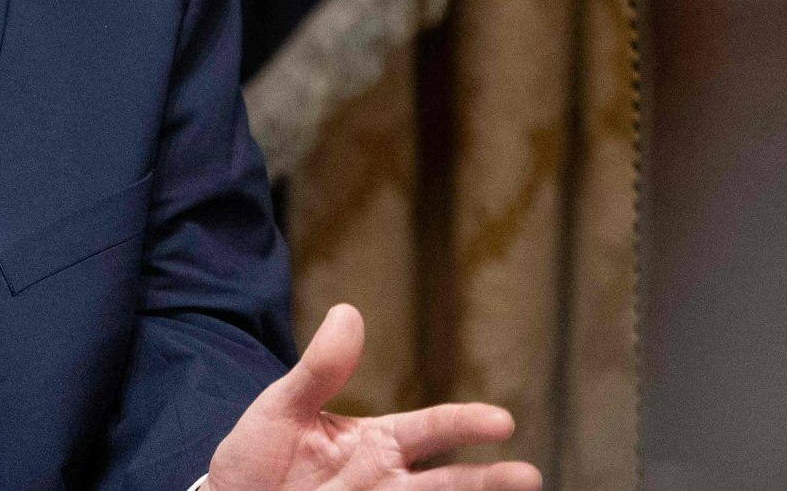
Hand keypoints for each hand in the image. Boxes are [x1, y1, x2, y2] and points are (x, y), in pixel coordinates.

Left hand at [208, 305, 542, 490]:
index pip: (432, 430)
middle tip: (528, 476)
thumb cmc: (257, 456)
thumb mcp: (282, 408)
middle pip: (449, 482)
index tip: (501, 421)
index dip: (463, 424)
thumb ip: (319, 371)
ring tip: (515, 488)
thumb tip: (348, 312)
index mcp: (377, 443)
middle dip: (488, 480)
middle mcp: (388, 481)